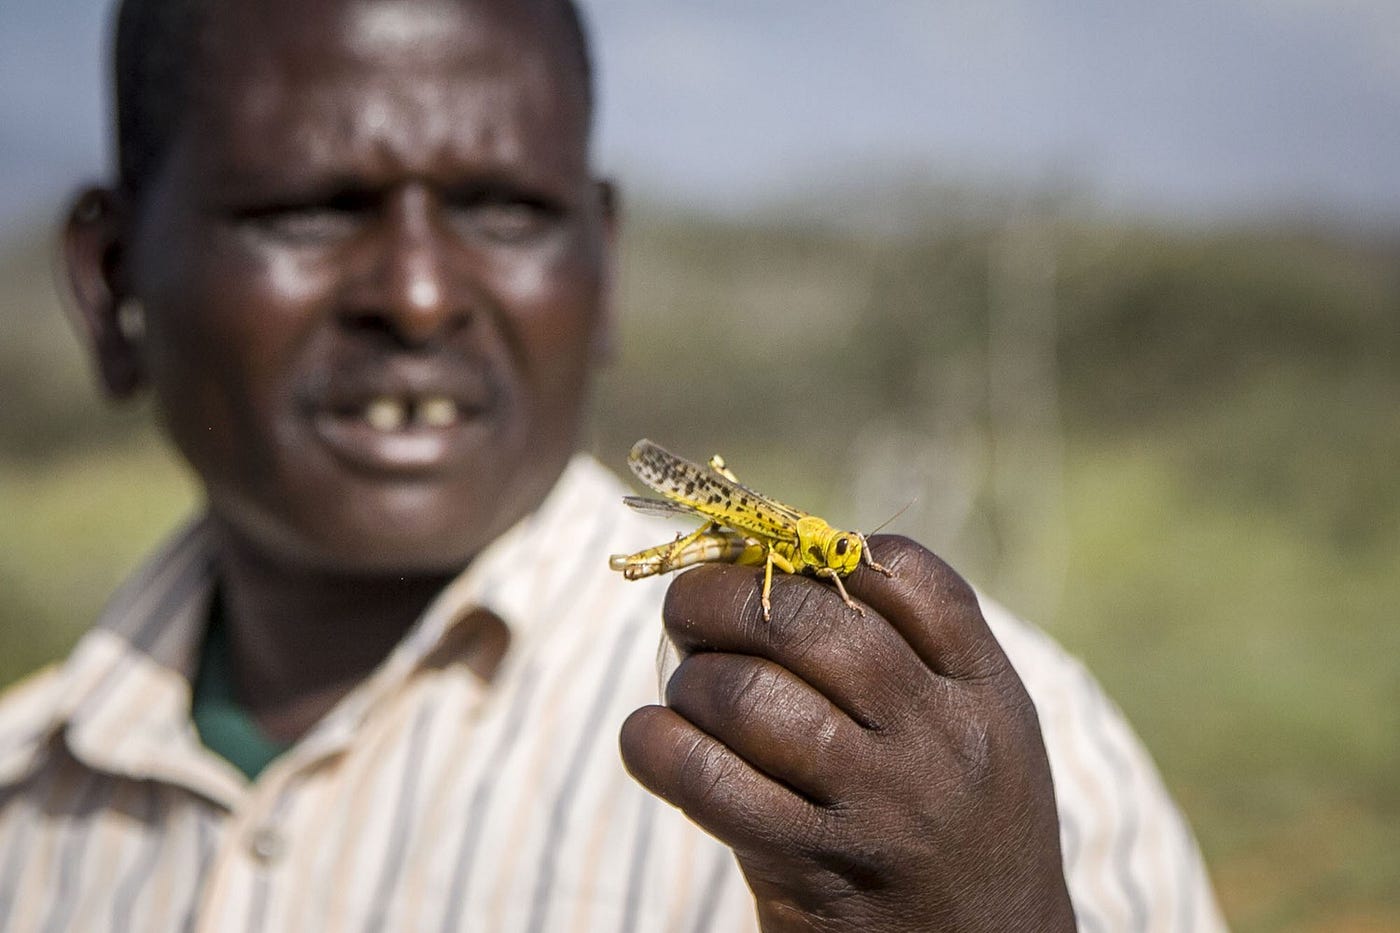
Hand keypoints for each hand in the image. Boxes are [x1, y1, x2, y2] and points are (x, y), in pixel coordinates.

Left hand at [619, 536, 1075, 931]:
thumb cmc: (965, 824)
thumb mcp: (978, 729)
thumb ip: (912, 651)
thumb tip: (774, 564)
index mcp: (984, 689)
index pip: (901, 574)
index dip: (816, 549)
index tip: (769, 566)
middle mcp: (936, 739)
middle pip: (803, 619)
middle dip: (718, 595)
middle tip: (688, 608)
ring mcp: (875, 806)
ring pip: (747, 694)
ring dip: (691, 677)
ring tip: (689, 689)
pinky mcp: (810, 868)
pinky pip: (707, 781)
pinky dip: (656, 744)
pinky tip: (652, 738)